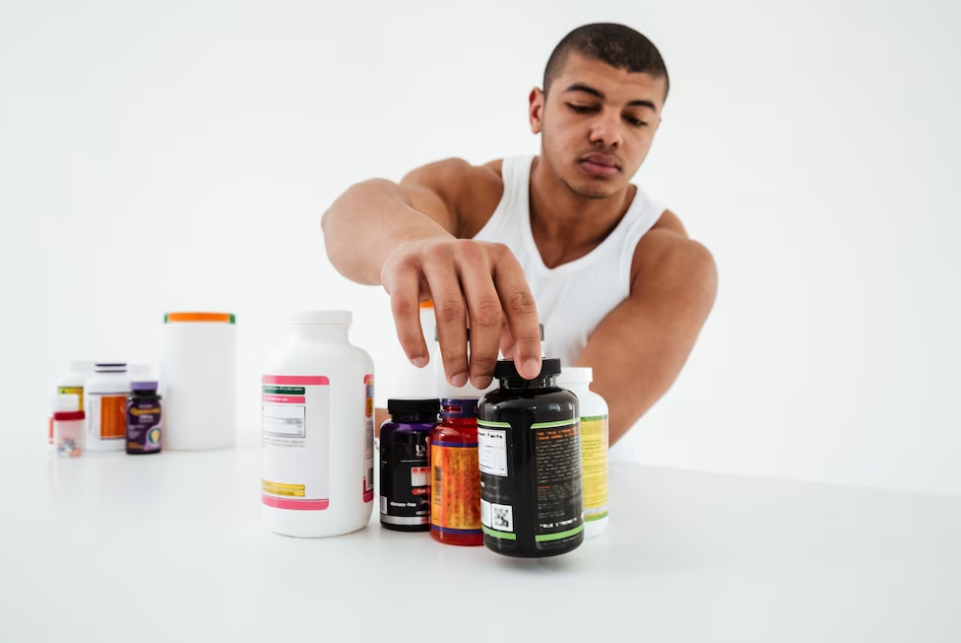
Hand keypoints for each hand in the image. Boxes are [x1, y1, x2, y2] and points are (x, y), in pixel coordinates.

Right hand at [380, 238, 542, 388]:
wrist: (411, 246)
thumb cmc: (455, 274)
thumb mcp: (487, 288)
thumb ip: (505, 319)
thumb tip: (516, 358)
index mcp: (500, 258)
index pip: (520, 302)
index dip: (527, 339)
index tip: (527, 369)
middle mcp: (471, 253)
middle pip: (485, 311)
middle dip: (485, 354)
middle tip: (480, 379)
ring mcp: (436, 257)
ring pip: (450, 312)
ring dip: (454, 354)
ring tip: (456, 376)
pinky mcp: (403, 267)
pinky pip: (406, 309)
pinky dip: (414, 340)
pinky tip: (420, 359)